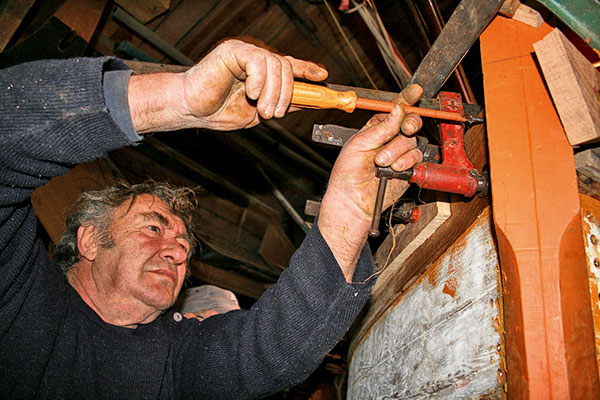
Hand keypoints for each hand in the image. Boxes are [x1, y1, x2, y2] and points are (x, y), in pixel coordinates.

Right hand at [129, 39, 327, 132]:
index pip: (290, 66)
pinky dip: (259, 80)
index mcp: (262, 73)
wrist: (193, 110)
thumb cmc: (219, 110)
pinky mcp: (234, 50)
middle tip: (276, 113)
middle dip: (287, 93)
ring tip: (263, 109)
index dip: (307, 69)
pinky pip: (258, 61)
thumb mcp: (259, 112)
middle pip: (286, 67)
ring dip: (274, 92)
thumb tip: (307, 102)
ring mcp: (245, 53)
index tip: (323, 76)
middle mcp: (256, 60)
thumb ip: (282, 103)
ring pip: (275, 65)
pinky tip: (250, 92)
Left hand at [318, 84, 422, 280]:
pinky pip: (416, 157)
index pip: (395, 109)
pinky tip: (394, 169)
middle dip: (408, 124)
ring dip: (397, 150)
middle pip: (410, 122)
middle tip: (404, 128)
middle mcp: (390, 139)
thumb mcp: (358, 145)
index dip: (406, 99)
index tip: (415, 91)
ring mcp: (400, 153)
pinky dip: (406, 161)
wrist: (352, 199)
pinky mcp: (408, 168)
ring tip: (381, 163)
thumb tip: (397, 111)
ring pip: (411, 141)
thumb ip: (380, 128)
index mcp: (376, 128)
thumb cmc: (348, 174)